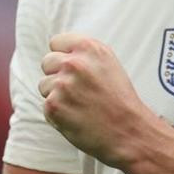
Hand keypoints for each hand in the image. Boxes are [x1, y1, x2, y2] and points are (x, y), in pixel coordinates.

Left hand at [39, 33, 154, 166]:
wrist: (129, 131)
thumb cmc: (120, 100)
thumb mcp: (108, 64)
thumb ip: (84, 55)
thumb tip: (60, 52)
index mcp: (89, 48)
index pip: (56, 42)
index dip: (63, 56)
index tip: (72, 69)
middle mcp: (74, 63)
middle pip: (47, 62)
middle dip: (57, 75)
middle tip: (77, 91)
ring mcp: (62, 84)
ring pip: (44, 85)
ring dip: (57, 95)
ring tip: (80, 105)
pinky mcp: (54, 105)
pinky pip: (46, 106)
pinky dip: (57, 114)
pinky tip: (76, 117)